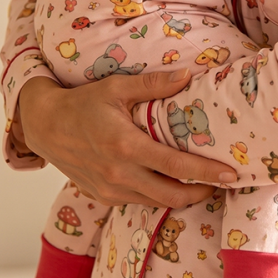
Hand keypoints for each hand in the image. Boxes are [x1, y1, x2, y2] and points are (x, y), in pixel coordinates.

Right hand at [17, 70, 236, 206]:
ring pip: (157, 203)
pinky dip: (160, 196)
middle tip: (225, 182)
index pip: (176, 167)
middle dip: (202, 192)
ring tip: (205, 183)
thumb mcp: (116, 87)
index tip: (231, 174)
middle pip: (172, 195)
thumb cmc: (83, 103)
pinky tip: (172, 183)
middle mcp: (119, 175)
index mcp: (125, 146)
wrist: (46, 127)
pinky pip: (139, 201)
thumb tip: (188, 75)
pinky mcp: (104, 197)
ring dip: (182, 197)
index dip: (206, 173)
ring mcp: (111, 190)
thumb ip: (153, 84)